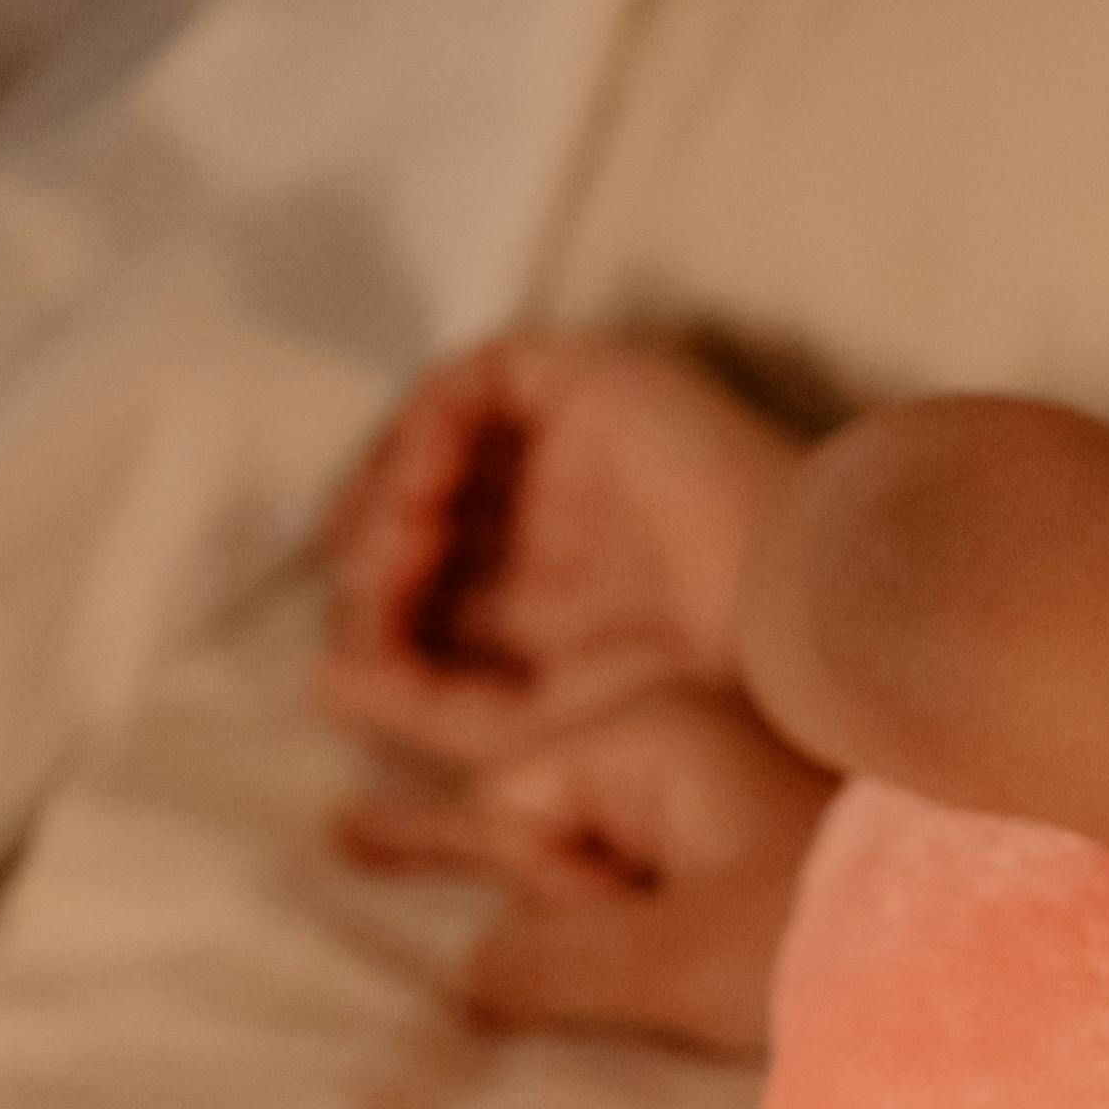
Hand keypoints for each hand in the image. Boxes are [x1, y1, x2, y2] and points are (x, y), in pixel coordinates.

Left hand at [318, 332, 804, 769]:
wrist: (785, 626)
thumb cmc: (684, 696)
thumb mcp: (525, 727)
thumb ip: (421, 706)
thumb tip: (323, 676)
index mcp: (547, 597)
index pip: (416, 578)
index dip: (370, 608)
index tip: (371, 655)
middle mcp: (554, 516)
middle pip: (408, 503)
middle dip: (369, 547)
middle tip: (381, 590)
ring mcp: (572, 449)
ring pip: (428, 440)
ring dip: (388, 489)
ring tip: (398, 548)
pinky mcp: (592, 388)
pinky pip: (473, 381)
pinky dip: (427, 428)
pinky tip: (427, 489)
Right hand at [336, 684, 842, 1056]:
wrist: (1005, 950)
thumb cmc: (841, 938)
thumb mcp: (680, 964)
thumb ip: (550, 968)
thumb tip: (461, 976)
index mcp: (652, 734)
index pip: (513, 804)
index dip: (548, 886)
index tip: (638, 926)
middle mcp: (678, 737)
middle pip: (544, 815)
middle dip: (548, 887)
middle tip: (467, 871)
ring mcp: (721, 778)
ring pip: (589, 840)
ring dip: (557, 892)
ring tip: (363, 844)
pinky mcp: (759, 829)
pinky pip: (638, 849)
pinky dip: (578, 874)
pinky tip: (479, 847)